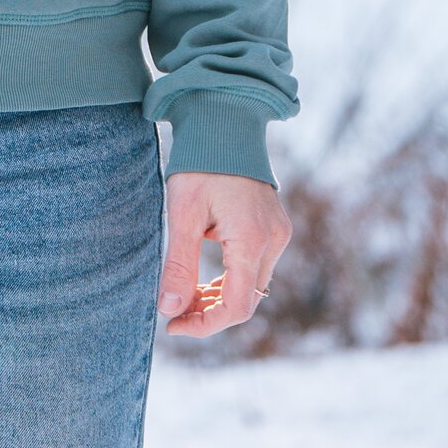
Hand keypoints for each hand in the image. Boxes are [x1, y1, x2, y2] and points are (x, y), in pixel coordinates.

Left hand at [158, 170, 290, 337]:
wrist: (224, 121)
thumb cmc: (200, 163)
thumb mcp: (182, 213)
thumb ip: (178, 264)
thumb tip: (168, 310)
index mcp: (252, 240)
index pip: (236, 306)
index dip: (205, 324)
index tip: (174, 325)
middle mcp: (274, 241)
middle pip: (246, 300)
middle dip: (210, 312)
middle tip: (175, 312)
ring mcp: (278, 233)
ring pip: (253, 285)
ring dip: (221, 297)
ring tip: (185, 295)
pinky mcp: (276, 226)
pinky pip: (256, 266)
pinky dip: (232, 278)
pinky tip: (205, 276)